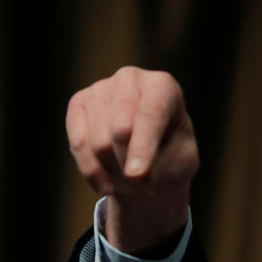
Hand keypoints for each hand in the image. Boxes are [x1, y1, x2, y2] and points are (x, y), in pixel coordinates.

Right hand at [66, 66, 198, 254]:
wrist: (150, 155)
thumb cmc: (172, 155)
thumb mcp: (183, 162)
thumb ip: (166, 164)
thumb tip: (134, 174)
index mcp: (163, 86)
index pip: (151, 114)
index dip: (143, 147)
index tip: (138, 176)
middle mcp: (130, 78)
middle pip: (120, 129)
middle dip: (129, 163)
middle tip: (142, 182)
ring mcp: (101, 88)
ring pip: (98, 142)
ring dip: (115, 171)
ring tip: (131, 179)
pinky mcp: (78, 103)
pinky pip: (78, 145)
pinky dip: (93, 171)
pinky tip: (109, 183)